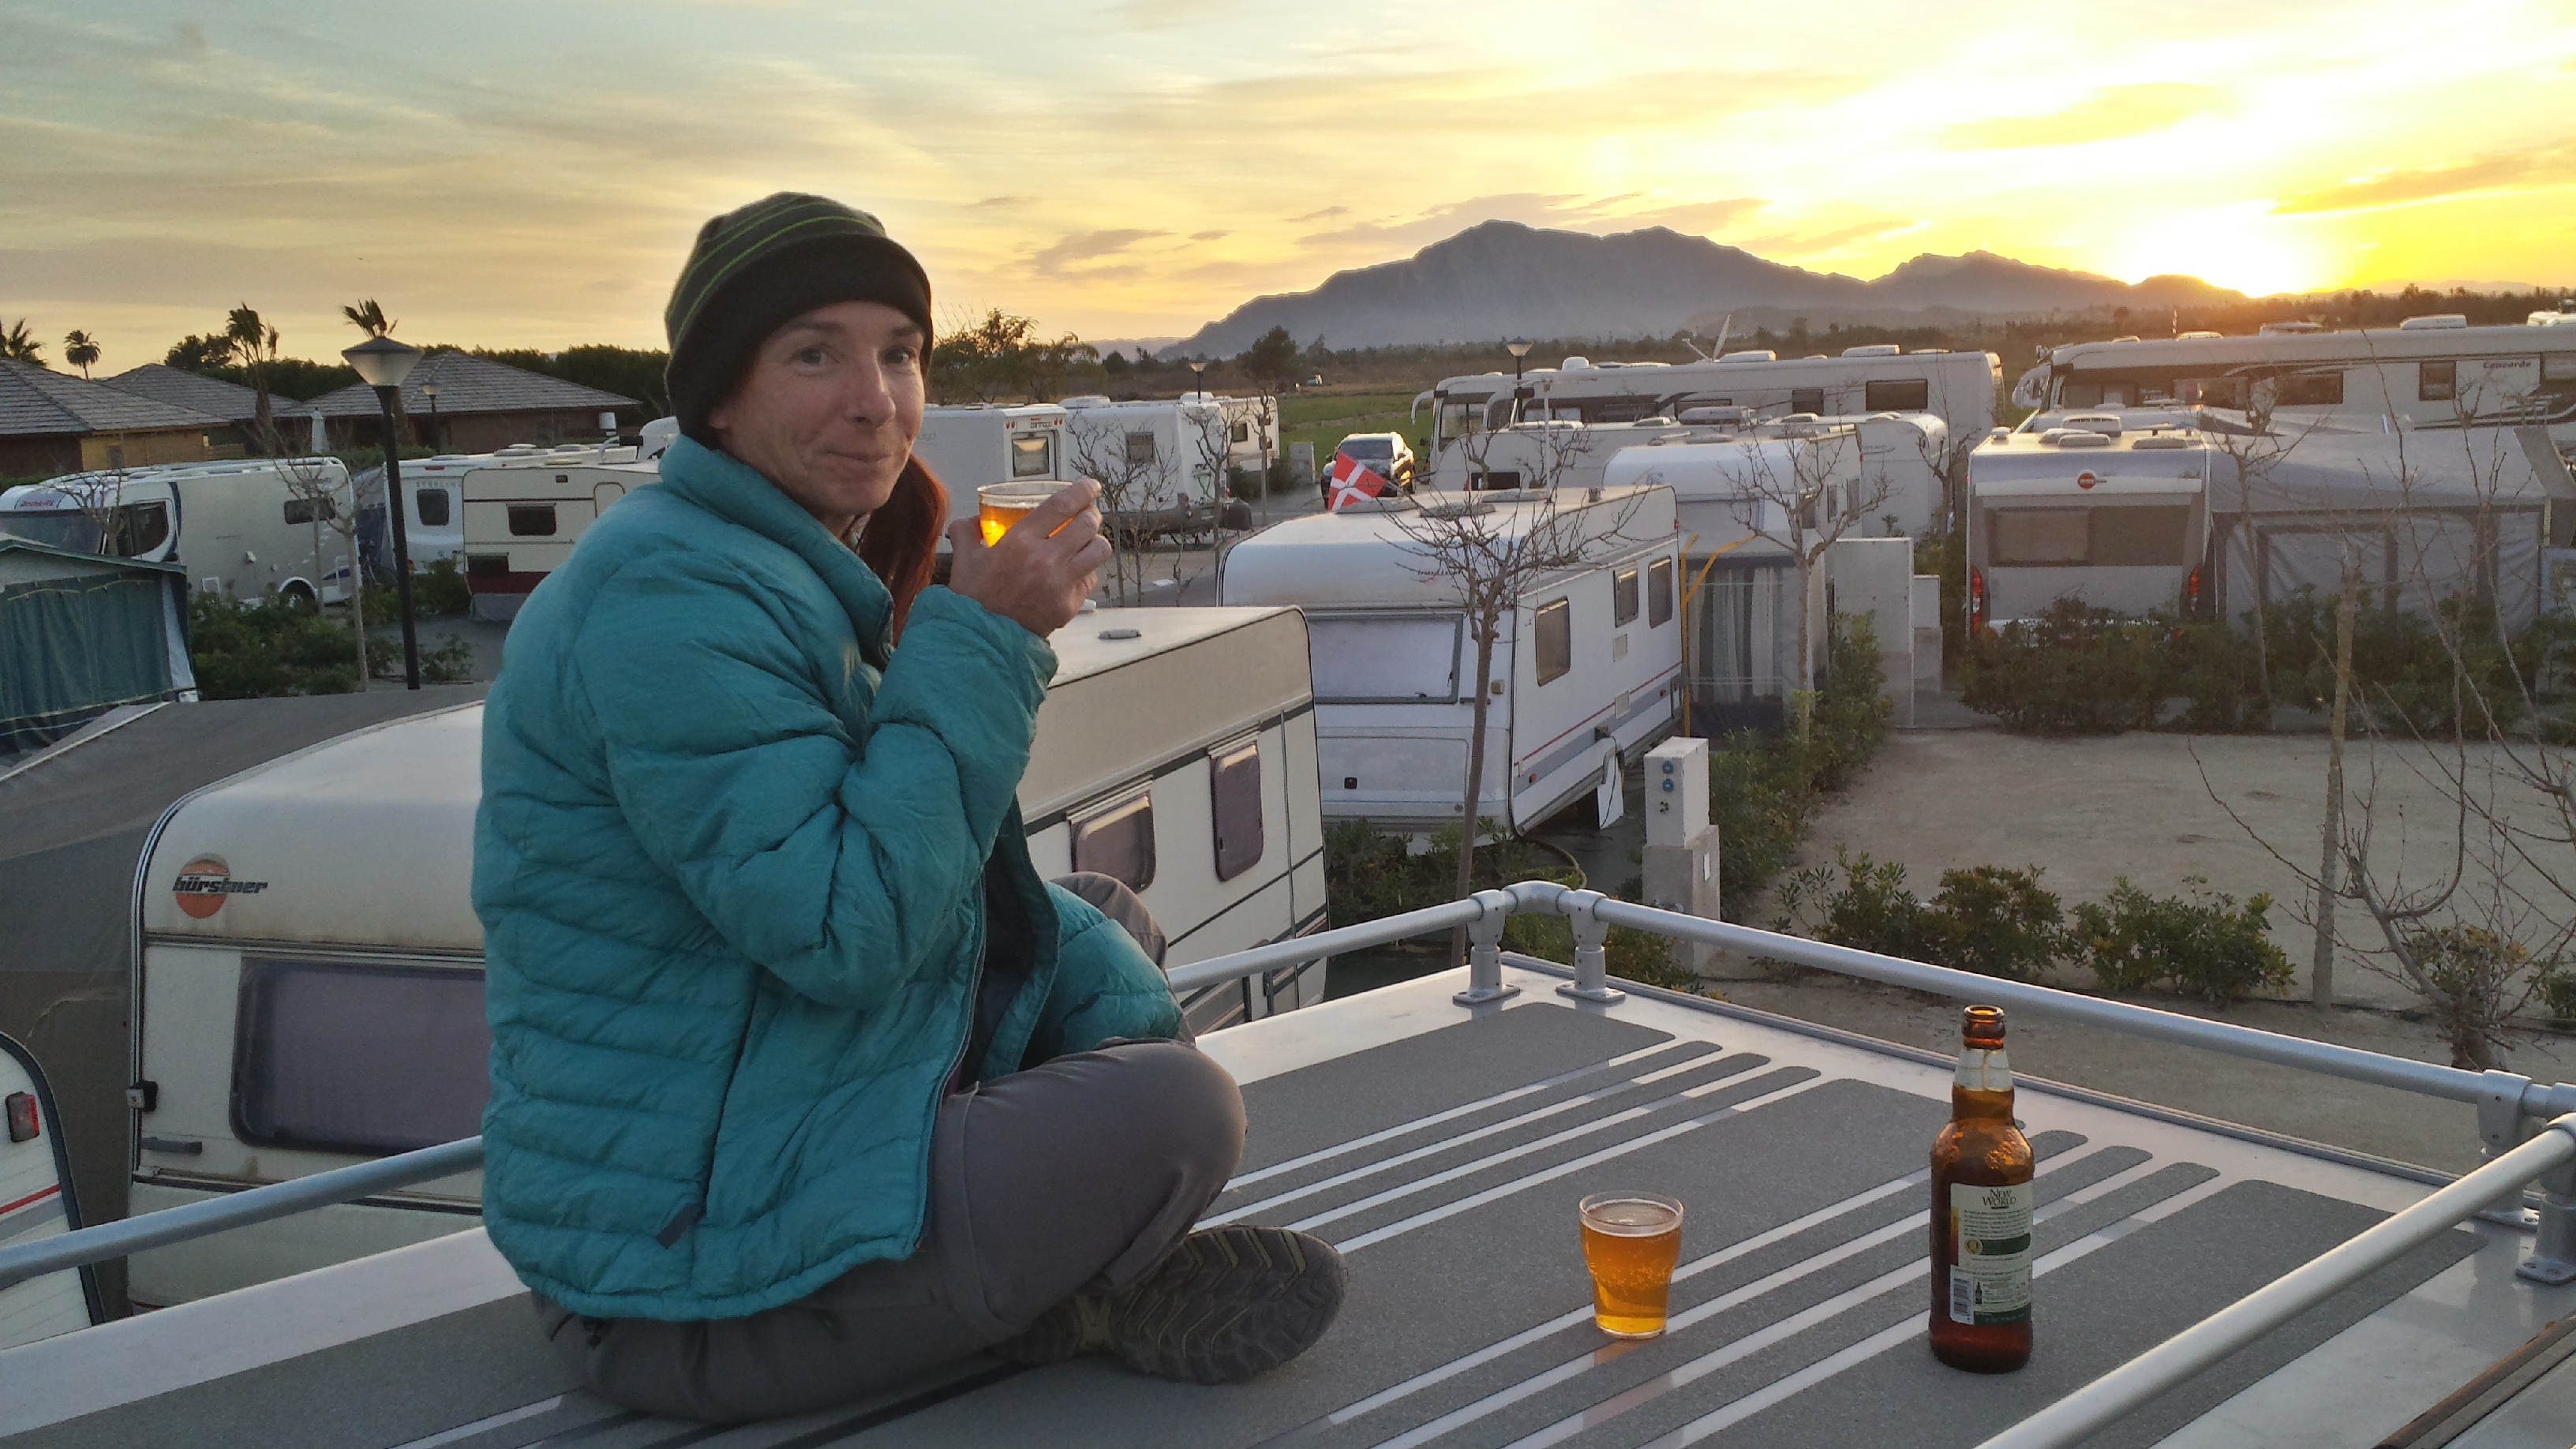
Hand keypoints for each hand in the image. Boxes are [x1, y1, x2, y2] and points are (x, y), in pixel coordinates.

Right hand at [947, 479, 1109, 637]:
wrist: (981, 639)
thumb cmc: (973, 599)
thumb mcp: (964, 559)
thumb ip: (967, 532)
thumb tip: (973, 520)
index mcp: (1020, 541)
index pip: (1062, 505)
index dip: (1082, 491)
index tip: (1091, 486)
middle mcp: (1045, 560)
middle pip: (1088, 524)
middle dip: (1092, 514)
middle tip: (1088, 514)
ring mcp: (1061, 584)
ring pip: (1099, 551)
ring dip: (1095, 542)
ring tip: (1087, 541)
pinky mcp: (1069, 605)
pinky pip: (1090, 580)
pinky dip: (1085, 572)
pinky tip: (1074, 572)